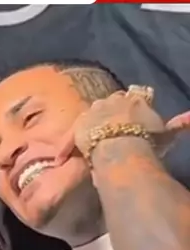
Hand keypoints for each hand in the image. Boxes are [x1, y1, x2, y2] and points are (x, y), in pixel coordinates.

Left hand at [56, 89, 189, 163]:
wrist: (122, 149)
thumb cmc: (147, 142)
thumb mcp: (166, 134)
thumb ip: (177, 125)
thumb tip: (189, 117)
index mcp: (136, 99)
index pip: (134, 97)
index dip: (132, 108)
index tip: (132, 120)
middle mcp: (114, 99)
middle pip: (112, 103)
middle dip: (112, 113)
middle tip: (113, 130)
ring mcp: (95, 109)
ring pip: (94, 113)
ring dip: (95, 123)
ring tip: (96, 138)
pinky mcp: (79, 123)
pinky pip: (76, 130)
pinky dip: (75, 139)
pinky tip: (71, 151)